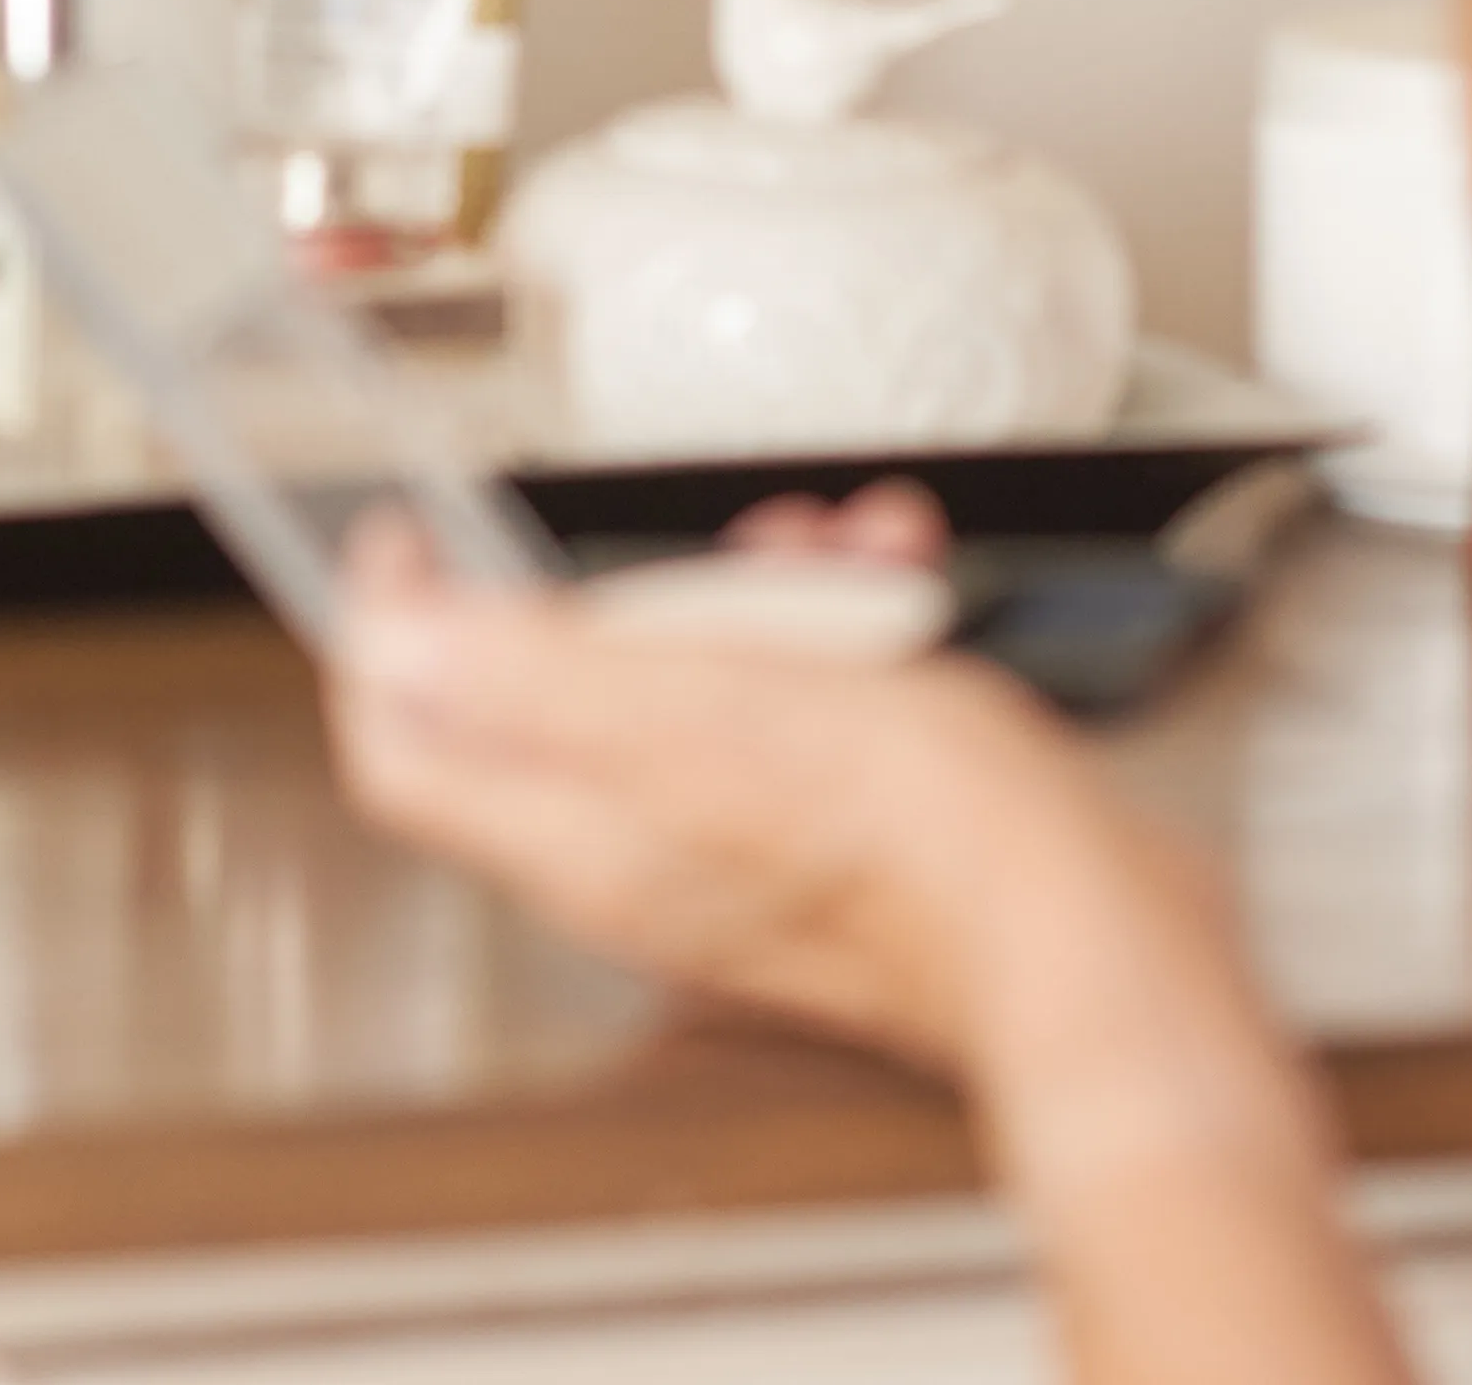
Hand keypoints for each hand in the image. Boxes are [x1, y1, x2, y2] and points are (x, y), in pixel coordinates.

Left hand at [330, 492, 1091, 1069]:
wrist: (1083, 933)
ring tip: (836, 548)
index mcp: (582, 836)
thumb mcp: (700, 714)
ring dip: (757, 594)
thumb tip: (392, 647)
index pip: (411, 750)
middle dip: (629, 590)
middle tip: (699, 537)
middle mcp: (643, 854)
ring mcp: (739, 849)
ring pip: (699, 685)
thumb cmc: (912, 845)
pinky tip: (898, 587)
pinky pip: (800, 710)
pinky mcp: (834, 836)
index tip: (403, 543)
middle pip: (564, 701)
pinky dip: (841, 636)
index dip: (388, 636)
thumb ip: (532, 680)